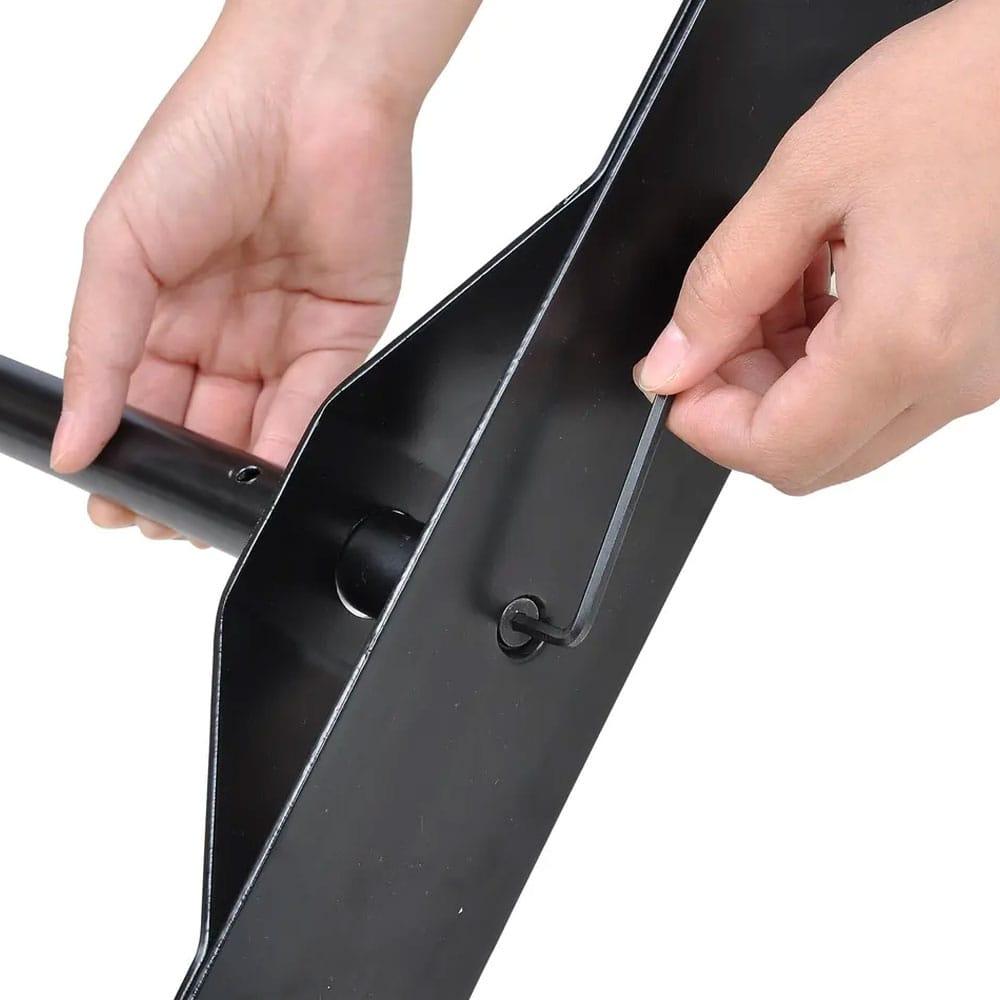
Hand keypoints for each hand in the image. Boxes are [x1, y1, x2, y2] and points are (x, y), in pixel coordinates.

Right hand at [51, 0, 480, 539]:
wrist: (309, 95)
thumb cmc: (207, 139)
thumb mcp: (119, 246)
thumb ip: (97, 349)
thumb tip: (73, 435)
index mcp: (161, 308)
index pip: (140, 403)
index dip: (129, 455)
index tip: (116, 500)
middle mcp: (222, 329)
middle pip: (199, 426)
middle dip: (182, 476)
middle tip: (163, 516)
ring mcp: (283, 336)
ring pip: (257, 429)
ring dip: (234, 474)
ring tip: (208, 510)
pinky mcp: (342, 336)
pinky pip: (313, 406)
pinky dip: (289, 448)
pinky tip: (263, 480)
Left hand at [636, 0, 999, 494]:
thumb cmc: (967, 86)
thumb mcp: (807, 175)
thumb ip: (724, 284)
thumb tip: (674, 360)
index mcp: (905, 343)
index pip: (779, 452)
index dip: (705, 426)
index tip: (673, 377)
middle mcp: (954, 378)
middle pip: (811, 454)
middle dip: (741, 399)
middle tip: (717, 322)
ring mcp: (978, 371)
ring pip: (844, 427)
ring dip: (782, 375)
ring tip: (772, 282)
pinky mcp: (985, 351)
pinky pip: (886, 391)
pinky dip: (828, 357)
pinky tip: (814, 285)